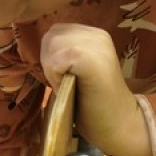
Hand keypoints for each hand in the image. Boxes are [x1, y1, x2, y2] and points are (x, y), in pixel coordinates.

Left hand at [40, 24, 153, 155]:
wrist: (118, 123)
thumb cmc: (95, 104)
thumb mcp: (77, 71)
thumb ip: (64, 54)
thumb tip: (38, 49)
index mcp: (94, 35)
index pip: (56, 31)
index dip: (52, 54)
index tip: (66, 76)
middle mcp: (97, 34)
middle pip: (51, 36)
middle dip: (49, 61)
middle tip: (65, 83)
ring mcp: (95, 44)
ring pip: (51, 45)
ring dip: (52, 70)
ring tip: (68, 86)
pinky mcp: (88, 58)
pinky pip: (55, 61)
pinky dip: (55, 78)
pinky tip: (69, 89)